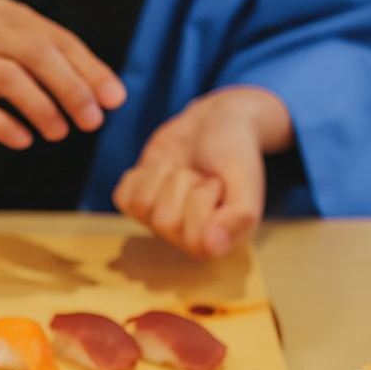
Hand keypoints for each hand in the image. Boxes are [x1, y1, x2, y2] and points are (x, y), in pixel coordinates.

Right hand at [0, 0, 126, 148]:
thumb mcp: (3, 49)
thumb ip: (42, 63)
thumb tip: (96, 94)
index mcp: (7, 16)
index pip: (59, 39)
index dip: (90, 69)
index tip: (114, 99)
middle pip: (39, 54)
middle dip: (72, 88)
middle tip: (93, 120)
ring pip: (11, 77)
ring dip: (42, 108)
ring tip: (59, 132)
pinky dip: (4, 124)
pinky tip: (22, 140)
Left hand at [113, 87, 292, 258]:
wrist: (215, 121)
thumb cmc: (234, 154)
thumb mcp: (247, 182)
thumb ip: (239, 217)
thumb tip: (212, 248)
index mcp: (217, 242)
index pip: (194, 238)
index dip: (204, 199)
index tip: (218, 184)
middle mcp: (185, 240)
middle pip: (165, 221)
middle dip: (184, 183)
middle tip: (201, 174)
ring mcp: (158, 223)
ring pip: (143, 205)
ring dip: (165, 174)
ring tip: (185, 169)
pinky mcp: (135, 204)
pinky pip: (123, 196)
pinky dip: (142, 173)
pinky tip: (163, 169)